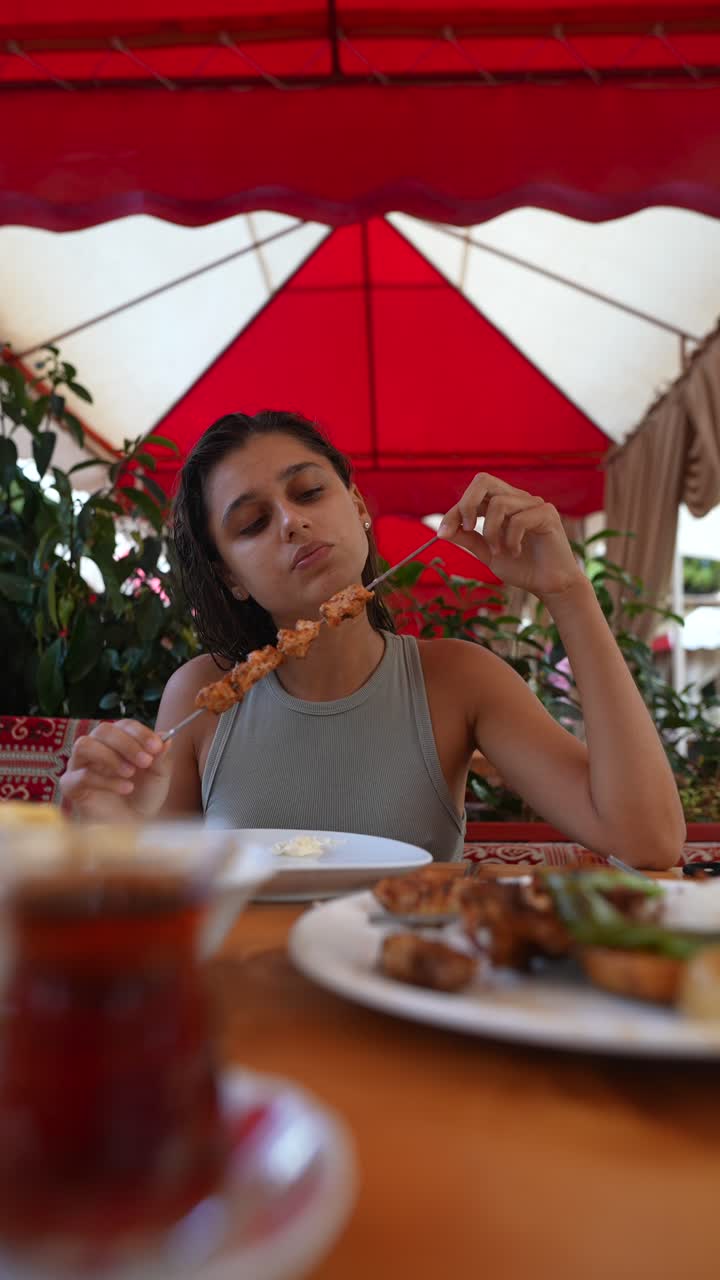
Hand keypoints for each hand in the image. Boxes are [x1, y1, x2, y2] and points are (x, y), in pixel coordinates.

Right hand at [59, 720, 171, 820]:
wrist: (134, 824)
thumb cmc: (144, 795)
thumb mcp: (159, 775)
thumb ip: (161, 756)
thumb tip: (166, 737)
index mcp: (118, 740)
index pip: (124, 725)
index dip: (141, 733)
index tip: (157, 747)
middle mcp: (96, 746)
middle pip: (103, 730)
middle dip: (127, 744)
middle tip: (145, 761)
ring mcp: (80, 764)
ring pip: (85, 745)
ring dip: (110, 757)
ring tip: (130, 773)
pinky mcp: (71, 785)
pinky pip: (81, 775)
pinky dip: (106, 780)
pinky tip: (125, 789)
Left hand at [437, 474, 583, 599]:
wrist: (549, 585)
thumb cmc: (522, 568)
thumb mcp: (487, 553)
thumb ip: (469, 539)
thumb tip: (443, 531)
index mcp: (502, 504)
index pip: (473, 494)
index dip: (454, 511)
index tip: (442, 533)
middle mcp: (517, 498)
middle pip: (483, 480)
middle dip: (467, 505)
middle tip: (467, 529)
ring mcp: (533, 504)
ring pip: (499, 503)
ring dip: (491, 532)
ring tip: (499, 551)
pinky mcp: (547, 514)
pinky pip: (518, 519)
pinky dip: (511, 540)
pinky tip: (516, 553)